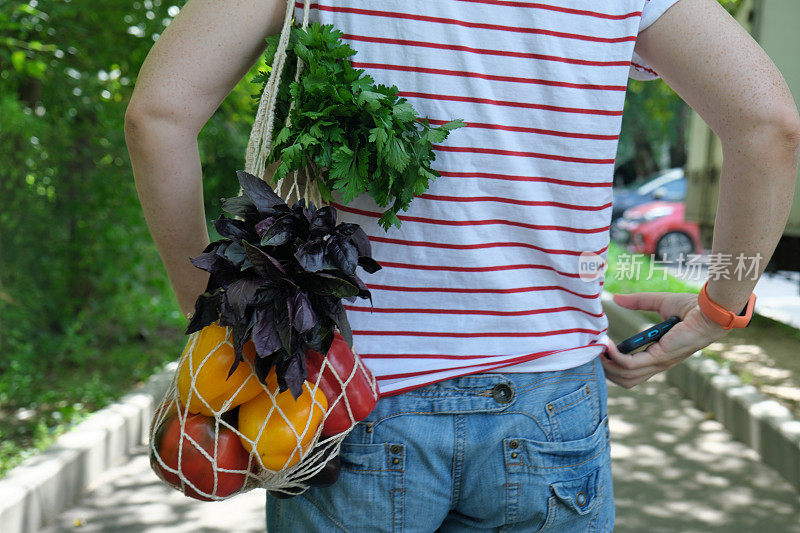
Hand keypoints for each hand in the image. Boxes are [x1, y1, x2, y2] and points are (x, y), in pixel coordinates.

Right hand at [601, 292, 728, 388]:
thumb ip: (638, 302)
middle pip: (626, 380)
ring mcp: (659, 363)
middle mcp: (658, 364)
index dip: (614, 365)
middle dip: (606, 370)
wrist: (710, 309)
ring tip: (596, 349)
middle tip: (592, 353)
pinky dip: (615, 357)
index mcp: (659, 355)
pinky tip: (606, 345)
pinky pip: (630, 364)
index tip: (599, 351)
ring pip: (625, 377)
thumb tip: (616, 298)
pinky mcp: (660, 357)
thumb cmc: (692, 307)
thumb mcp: (658, 303)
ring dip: (608, 366)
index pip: (632, 372)